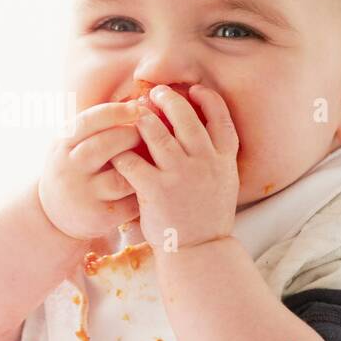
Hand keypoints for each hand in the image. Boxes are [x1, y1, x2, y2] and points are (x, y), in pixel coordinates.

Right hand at [38, 101, 142, 239]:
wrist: (54, 216)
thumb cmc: (75, 168)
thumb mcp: (72, 144)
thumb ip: (97, 126)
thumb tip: (138, 101)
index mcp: (62, 144)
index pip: (88, 121)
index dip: (115, 112)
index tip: (137, 107)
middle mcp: (69, 169)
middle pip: (103, 146)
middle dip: (131, 136)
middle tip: (149, 133)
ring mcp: (83, 195)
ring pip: (120, 178)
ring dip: (142, 167)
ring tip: (154, 159)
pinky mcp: (99, 217)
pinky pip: (130, 203)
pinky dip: (145, 192)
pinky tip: (154, 184)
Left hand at [110, 84, 238, 252]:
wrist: (200, 250)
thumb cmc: (208, 216)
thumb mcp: (225, 182)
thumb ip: (215, 157)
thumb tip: (202, 130)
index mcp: (224, 159)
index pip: (221, 117)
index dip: (208, 99)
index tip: (195, 90)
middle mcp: (205, 162)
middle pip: (186, 118)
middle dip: (169, 100)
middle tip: (155, 93)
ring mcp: (181, 175)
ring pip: (157, 133)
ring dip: (143, 119)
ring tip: (135, 113)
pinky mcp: (157, 190)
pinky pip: (133, 161)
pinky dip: (122, 153)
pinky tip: (116, 151)